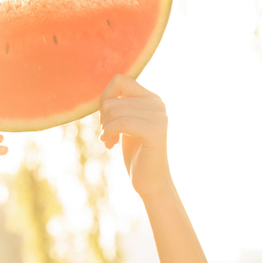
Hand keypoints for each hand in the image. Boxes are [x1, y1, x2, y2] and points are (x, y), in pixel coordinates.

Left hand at [99, 76, 171, 199]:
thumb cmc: (136, 155)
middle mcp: (157, 103)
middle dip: (103, 119)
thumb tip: (104, 94)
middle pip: (113, 99)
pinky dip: (108, 133)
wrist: (151, 182)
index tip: (105, 119)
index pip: (120, 80)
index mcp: (151, 98)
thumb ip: (120, 106)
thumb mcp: (127, 125)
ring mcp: (158, 117)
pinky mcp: (155, 132)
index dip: (105, 97)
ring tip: (108, 141)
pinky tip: (110, 145)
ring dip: (105, 129)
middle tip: (106, 136)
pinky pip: (121, 123)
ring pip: (115, 111)